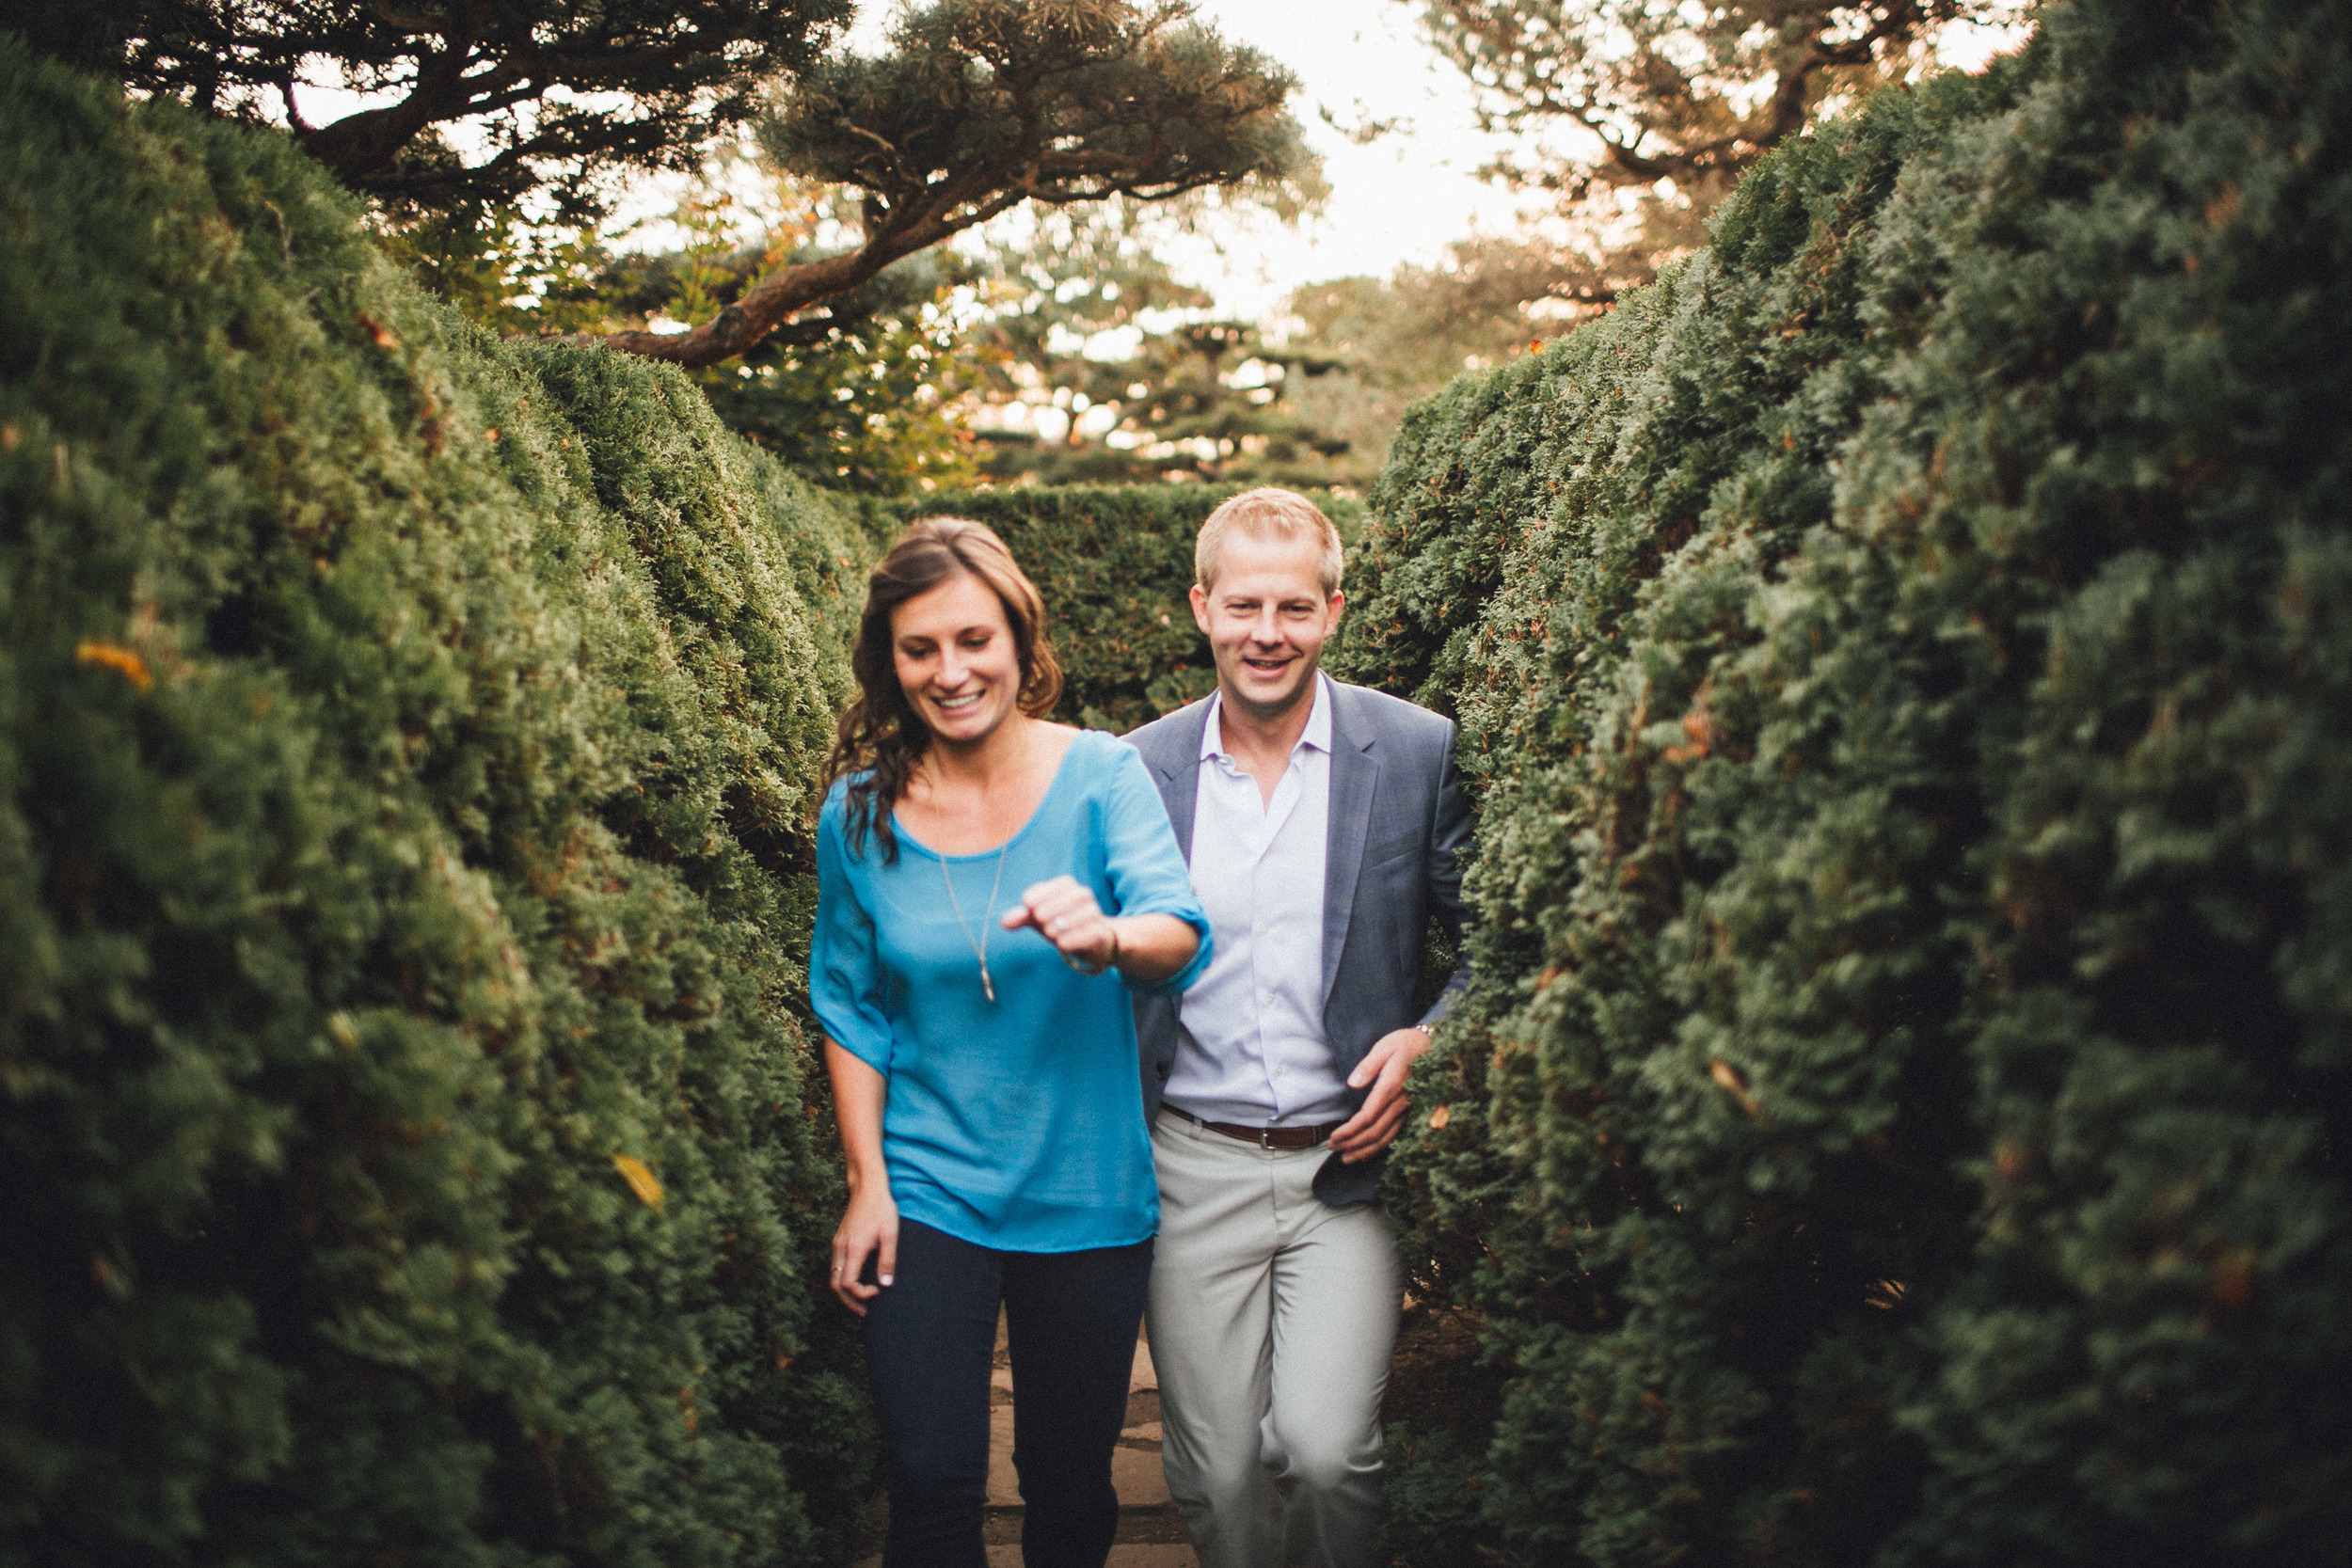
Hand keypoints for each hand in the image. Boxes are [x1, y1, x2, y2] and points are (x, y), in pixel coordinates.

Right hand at [829, 1184, 898, 1314]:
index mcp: (853, 1249)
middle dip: (848, 1301)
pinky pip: (836, 1265)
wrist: (868, 1186)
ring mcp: (837, 1243)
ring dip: (845, 1291)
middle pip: (835, 1285)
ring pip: (833, 1275)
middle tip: (865, 1311)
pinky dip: (844, 1278)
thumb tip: (885, 1285)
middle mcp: (840, 1248)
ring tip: (862, 1298)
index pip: (847, 1284)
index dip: (860, 1294)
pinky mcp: (839, 1239)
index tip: (877, 1291)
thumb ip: (888, 1260)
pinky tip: (858, 1280)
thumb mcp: (890, 1234)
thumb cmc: (882, 1208)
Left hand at [1001, 874, 1118, 973]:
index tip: (1027, 904)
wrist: (1086, 942)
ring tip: (1049, 932)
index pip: (1059, 885)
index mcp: (1068, 887)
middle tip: (1038, 918)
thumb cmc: (1058, 923)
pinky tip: (1062, 944)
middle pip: (1074, 896)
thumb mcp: (1037, 919)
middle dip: (1054, 906)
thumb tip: (1004, 922)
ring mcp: (1095, 914)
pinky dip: (1076, 937)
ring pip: (1086, 912)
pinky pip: (1092, 932)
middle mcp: (1084, 897)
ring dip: (1066, 922)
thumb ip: (1022, 917)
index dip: (1043, 892)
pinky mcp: (1101, 933)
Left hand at [1328, 1025, 1433, 1163]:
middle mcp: (1402, 1102)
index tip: (1334, 1136)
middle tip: (1332, 1147)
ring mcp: (1408, 1109)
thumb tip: (1352, 1083)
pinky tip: (1366, 1152)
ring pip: (1386, 1137)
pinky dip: (1379, 1147)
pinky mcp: (1410, 1112)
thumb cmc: (1404, 1044)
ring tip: (1346, 1158)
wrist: (1433, 1045)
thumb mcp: (1384, 1046)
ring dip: (1365, 1150)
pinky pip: (1395, 1134)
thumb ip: (1368, 1065)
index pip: (1368, 1116)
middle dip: (1352, 1143)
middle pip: (1375, 1131)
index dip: (1350, 1130)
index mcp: (1392, 1085)